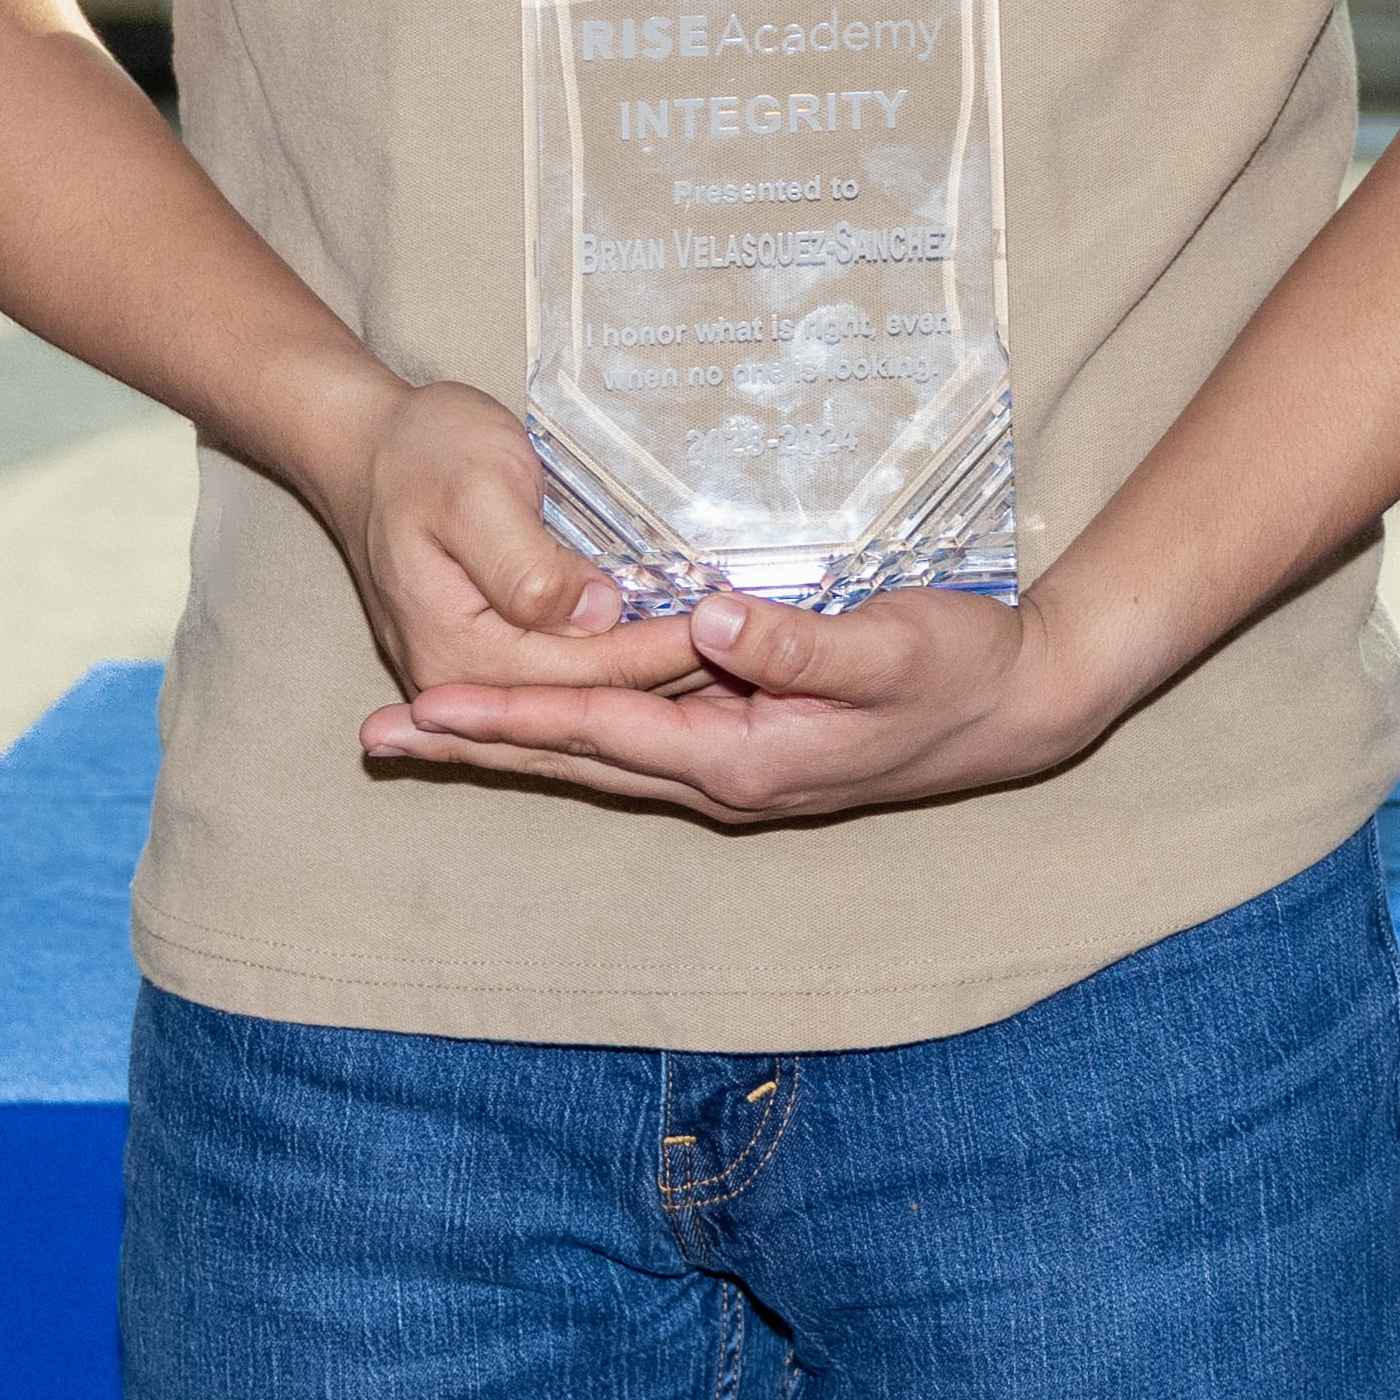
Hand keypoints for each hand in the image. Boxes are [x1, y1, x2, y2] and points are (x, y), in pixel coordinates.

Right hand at [299, 375, 713, 714]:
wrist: (365, 447)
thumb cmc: (422, 454)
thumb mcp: (476, 490)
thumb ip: (529, 564)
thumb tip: (595, 615)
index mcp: (461, 652)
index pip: (591, 672)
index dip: (670, 651)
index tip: (740, 632)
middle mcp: (465, 683)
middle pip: (597, 697)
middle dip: (682, 680)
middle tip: (768, 663)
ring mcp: (475, 676)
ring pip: (591, 695)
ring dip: (666, 685)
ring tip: (751, 674)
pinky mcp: (494, 657)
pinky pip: (574, 678)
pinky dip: (632, 674)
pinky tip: (692, 665)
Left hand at [370, 575, 1138, 828]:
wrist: (1021, 707)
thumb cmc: (962, 670)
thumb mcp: (892, 647)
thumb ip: (801, 641)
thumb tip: (709, 621)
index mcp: (741, 759)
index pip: (597, 734)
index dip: (509, 716)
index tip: (425, 707)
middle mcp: (723, 778)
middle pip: (574, 760)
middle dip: (477, 747)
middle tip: (378, 738)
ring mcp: (734, 767)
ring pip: (597, 755)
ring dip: (512, 742)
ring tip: (427, 732)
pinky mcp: (748, 745)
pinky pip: (634, 741)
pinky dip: (571, 729)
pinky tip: (541, 714)